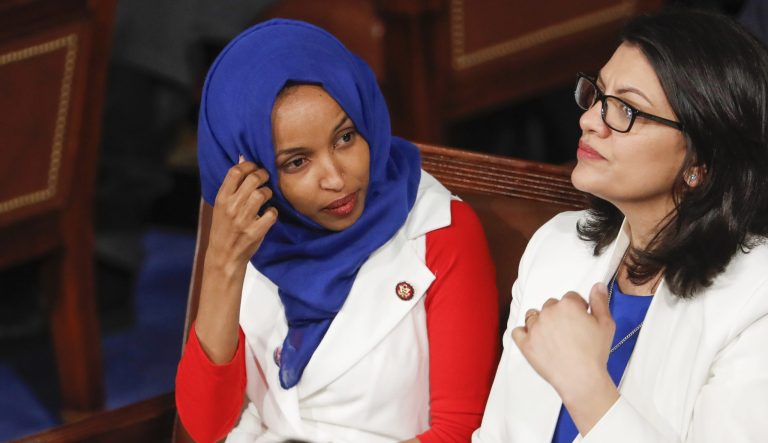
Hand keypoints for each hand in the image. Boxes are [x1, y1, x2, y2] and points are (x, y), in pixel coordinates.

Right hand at [207, 157, 277, 270]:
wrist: (223, 255)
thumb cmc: (224, 227)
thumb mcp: (222, 205)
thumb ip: (233, 184)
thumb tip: (242, 158)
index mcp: (222, 198)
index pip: (236, 171)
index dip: (249, 165)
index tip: (255, 167)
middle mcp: (231, 207)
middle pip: (253, 179)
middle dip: (263, 175)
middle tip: (265, 179)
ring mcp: (243, 220)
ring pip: (262, 194)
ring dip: (268, 192)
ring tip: (266, 197)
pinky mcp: (255, 232)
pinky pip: (271, 214)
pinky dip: (273, 212)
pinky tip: (268, 215)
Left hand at [512, 283, 618, 433]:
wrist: (581, 379)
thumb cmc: (595, 353)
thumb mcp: (606, 324)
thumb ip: (600, 302)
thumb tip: (597, 285)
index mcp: (568, 305)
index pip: (570, 298)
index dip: (578, 308)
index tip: (581, 321)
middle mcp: (548, 312)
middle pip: (551, 305)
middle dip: (559, 315)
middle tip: (568, 332)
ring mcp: (534, 328)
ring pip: (533, 316)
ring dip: (540, 322)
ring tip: (552, 337)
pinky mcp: (525, 343)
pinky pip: (518, 332)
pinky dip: (524, 334)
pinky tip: (533, 340)